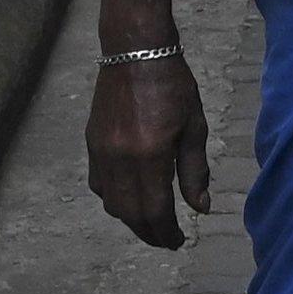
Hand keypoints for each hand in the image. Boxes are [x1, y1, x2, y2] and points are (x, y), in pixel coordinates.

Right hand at [87, 56, 212, 249]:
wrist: (134, 51)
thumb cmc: (172, 85)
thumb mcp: (193, 127)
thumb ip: (194, 171)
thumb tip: (200, 208)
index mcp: (150, 155)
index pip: (156, 210)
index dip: (167, 233)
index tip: (179, 242)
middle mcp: (120, 159)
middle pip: (131, 214)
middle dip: (149, 233)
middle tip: (166, 240)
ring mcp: (101, 153)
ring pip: (111, 203)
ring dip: (130, 219)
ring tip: (150, 222)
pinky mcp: (91, 144)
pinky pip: (98, 184)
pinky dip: (113, 198)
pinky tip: (129, 196)